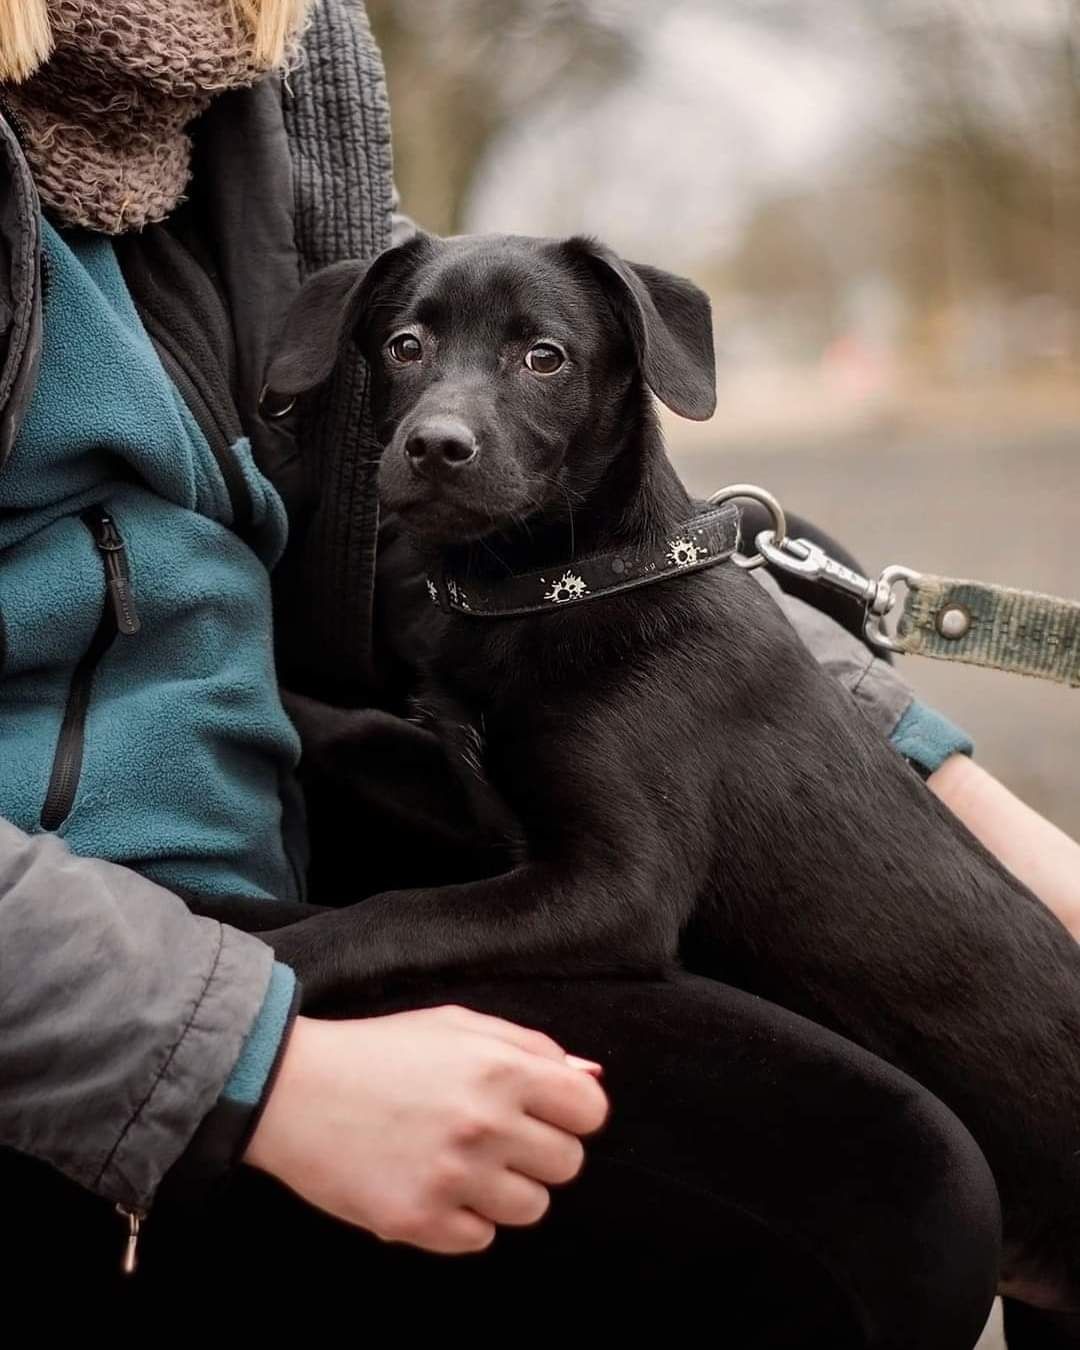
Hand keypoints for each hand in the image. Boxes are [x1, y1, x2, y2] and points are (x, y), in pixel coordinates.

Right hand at [244, 1005, 607, 1252]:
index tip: (546, 1113)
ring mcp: (453, 1177)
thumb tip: (589, 1078)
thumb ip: (531, 1047)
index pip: (590, 1110)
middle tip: (495, 1135)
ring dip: (504, 1188)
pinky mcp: (419, 1221)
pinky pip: (480, 1238)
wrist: (294, 1090)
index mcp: (501, 1069)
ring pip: (530, 1208)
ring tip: (461, 1161)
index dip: (573, 1112)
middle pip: (567, 1164)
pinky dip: (463, 1218)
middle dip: (539, 1150)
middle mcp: (485, 1124)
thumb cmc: (381, 1050)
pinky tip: (432, 1184)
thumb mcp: (459, 1024)